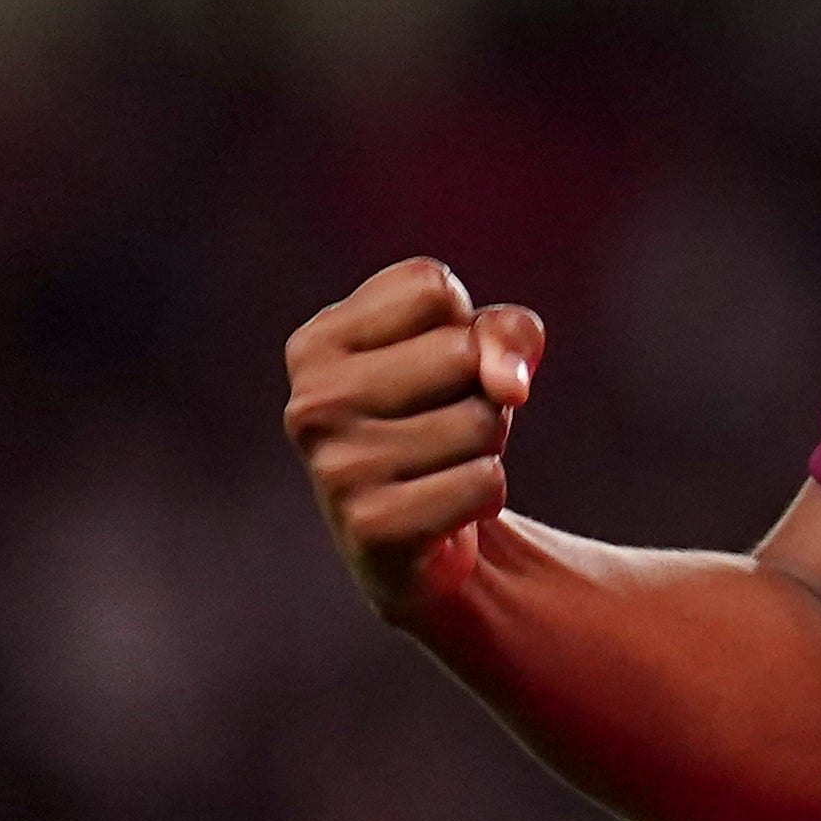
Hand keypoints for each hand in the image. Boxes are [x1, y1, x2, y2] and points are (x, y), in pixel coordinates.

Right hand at [281, 259, 546, 620]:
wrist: (423, 534)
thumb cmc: (442, 416)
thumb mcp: (479, 350)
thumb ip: (506, 332)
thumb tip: (507, 384)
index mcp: (317, 342)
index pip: (431, 287)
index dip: (462, 323)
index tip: (434, 364)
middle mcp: (312, 402)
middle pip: (462, 352)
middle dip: (482, 389)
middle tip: (444, 423)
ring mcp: (336, 468)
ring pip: (481, 420)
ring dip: (486, 444)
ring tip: (442, 464)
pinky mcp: (373, 528)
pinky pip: (484, 482)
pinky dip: (487, 494)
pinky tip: (446, 509)